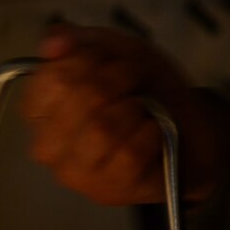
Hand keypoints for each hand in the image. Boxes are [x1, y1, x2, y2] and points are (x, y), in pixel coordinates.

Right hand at [21, 24, 228, 204]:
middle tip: (135, 81)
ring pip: (103, 127)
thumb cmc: (145, 94)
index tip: (108, 62)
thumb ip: (81, 42)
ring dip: (135, 108)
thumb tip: (55, 39)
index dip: (88, 60)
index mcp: (39, 111)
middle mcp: (47, 146)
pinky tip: (151, 133)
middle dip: (118, 78)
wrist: (189, 134)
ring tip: (143, 109)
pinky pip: (129, 151)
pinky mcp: (107, 191)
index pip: (50, 78)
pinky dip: (150, 133)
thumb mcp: (115, 54)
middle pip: (79, 97)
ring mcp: (75, 173)